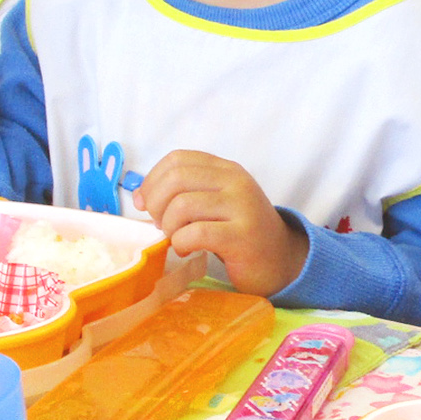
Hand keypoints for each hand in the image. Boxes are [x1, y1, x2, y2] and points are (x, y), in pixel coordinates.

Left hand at [132, 149, 309, 296]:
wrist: (281, 261)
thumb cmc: (239, 233)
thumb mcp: (216, 203)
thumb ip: (184, 193)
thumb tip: (139, 196)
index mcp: (226, 170)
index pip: (178, 158)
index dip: (152, 180)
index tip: (145, 203)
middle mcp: (236, 182)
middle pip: (176, 178)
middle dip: (156, 204)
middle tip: (160, 225)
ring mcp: (241, 208)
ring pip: (182, 205)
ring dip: (168, 227)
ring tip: (176, 239)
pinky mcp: (241, 237)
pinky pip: (195, 234)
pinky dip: (181, 244)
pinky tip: (187, 250)